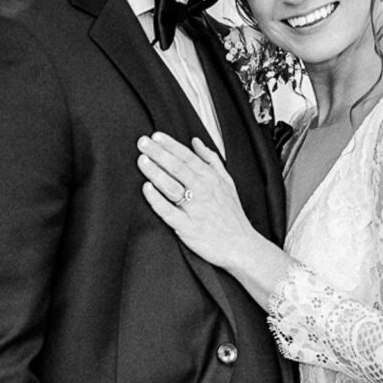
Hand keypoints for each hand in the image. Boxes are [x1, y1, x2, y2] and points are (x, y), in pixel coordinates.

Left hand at [136, 133, 256, 269]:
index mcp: (211, 179)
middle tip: (142, 142)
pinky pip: (168, 211)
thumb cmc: (232, 215)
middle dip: (158, 153)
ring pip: (171, 186)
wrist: (241, 246)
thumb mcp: (228, 182)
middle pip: (177, 168)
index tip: (156, 136)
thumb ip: (211, 160)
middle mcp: (203, 191)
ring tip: (142, 160)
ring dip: (155, 172)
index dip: (171, 145)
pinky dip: (157, 199)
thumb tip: (196, 142)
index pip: (188, 157)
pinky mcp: (187, 228)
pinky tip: (146, 188)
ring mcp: (195, 209)